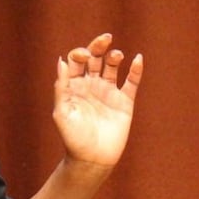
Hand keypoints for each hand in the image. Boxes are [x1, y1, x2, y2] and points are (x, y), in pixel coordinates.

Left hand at [51, 33, 143, 166]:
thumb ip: (62, 87)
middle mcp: (91, 85)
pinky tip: (137, 59)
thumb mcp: (62, 112)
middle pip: (95, 58)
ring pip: (113, 66)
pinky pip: (132, 82)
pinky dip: (136, 70)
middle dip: (98, 46)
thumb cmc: (73, 138)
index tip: (84, 57)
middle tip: (106, 38)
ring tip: (117, 55)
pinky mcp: (124, 102)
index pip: (77, 60)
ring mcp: (109, 92)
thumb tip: (61, 60)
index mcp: (74, 85)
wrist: (92, 159)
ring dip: (114, 56)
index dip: (80, 53)